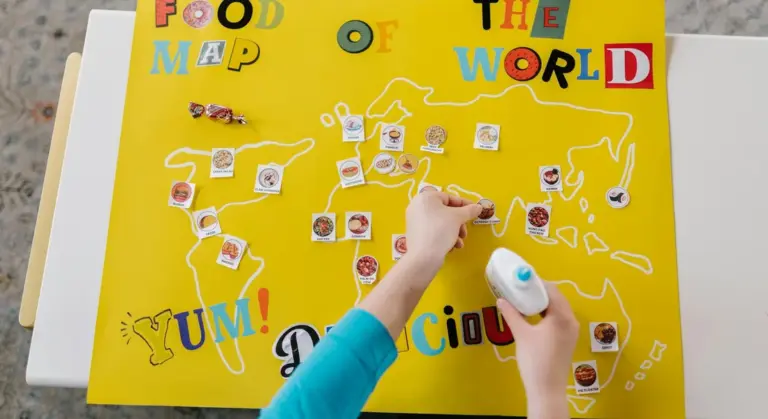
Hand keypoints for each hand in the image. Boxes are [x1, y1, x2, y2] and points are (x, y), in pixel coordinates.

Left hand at [404, 191, 481, 268]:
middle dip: (459, 223)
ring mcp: (415, 221)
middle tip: (464, 232)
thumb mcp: (458, 217)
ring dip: (454, 232)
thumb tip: (478, 207)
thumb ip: (470, 210)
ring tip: (459, 242)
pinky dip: (444, 237)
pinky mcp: (416, 234)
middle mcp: (418, 206)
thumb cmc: (440, 230)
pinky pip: (434, 231)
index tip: (475, 210)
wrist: (424, 257)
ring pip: (441, 223)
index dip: (464, 204)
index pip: (449, 197)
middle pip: (445, 211)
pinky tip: (451, 247)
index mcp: (426, 197)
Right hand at [497, 282, 578, 412]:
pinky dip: (547, 312)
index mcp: (562, 316)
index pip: (551, 290)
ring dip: (543, 302)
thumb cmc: (535, 360)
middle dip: (540, 291)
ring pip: (558, 308)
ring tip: (525, 299)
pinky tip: (534, 314)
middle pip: (557, 297)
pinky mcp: (568, 339)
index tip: (522, 278)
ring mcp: (571, 330)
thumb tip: (501, 300)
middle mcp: (570, 320)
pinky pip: (559, 318)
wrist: (546, 388)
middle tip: (522, 287)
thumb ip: (512, 314)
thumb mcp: (521, 334)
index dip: (537, 283)